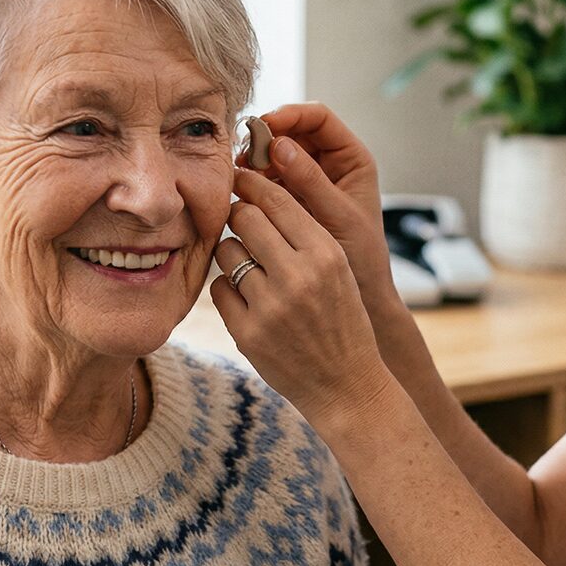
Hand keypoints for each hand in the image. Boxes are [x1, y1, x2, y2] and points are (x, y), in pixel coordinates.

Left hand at [210, 168, 401, 427]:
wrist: (347, 385)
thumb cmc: (342, 320)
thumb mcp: (338, 271)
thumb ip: (304, 235)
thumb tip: (255, 196)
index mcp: (327, 255)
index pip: (277, 200)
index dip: (254, 185)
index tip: (242, 181)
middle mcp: (298, 277)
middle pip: (245, 218)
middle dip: (240, 216)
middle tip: (242, 223)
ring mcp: (270, 306)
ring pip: (226, 252)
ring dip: (232, 254)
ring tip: (249, 267)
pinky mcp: (247, 333)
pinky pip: (218, 289)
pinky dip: (228, 289)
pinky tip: (247, 300)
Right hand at [246, 105, 396, 304]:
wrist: (362, 292)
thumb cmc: (362, 256)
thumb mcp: (338, 216)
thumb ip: (311, 181)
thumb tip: (279, 145)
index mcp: (352, 158)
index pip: (319, 118)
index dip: (290, 114)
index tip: (263, 125)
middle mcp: (332, 163)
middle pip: (294, 131)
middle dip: (267, 138)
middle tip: (244, 153)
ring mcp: (311, 180)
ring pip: (278, 154)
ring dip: (258, 159)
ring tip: (240, 174)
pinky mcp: (294, 199)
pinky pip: (271, 179)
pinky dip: (256, 180)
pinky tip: (243, 191)